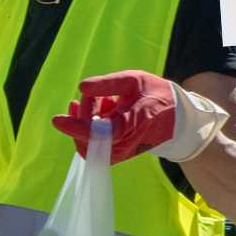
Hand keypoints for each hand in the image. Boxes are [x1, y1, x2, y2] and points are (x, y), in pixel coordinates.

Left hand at [48, 70, 226, 164]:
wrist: (177, 119)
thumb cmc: (156, 95)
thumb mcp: (134, 81)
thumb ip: (108, 84)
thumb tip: (81, 86)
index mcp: (133, 123)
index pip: (99, 132)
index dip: (76, 127)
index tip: (57, 119)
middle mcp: (124, 144)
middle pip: (88, 136)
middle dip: (83, 114)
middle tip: (93, 94)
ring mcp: (120, 152)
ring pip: (88, 142)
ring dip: (86, 119)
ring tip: (102, 100)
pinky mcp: (117, 154)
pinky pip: (94, 143)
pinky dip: (91, 126)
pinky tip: (103, 109)